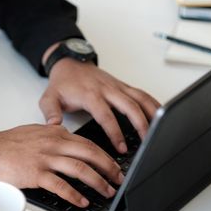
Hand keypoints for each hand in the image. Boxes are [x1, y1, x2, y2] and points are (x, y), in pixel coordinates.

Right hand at [0, 125, 123, 206]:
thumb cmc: (7, 144)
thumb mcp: (35, 132)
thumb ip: (53, 136)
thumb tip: (68, 142)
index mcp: (56, 133)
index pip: (88, 143)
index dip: (105, 156)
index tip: (114, 166)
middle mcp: (53, 143)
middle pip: (90, 154)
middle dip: (108, 167)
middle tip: (119, 179)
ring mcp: (45, 158)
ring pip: (80, 168)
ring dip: (97, 181)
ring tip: (107, 192)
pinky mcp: (35, 173)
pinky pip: (60, 185)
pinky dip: (74, 194)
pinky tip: (82, 201)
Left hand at [39, 58, 160, 153]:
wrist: (70, 64)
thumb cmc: (62, 83)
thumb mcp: (49, 98)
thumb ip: (50, 112)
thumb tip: (54, 126)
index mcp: (90, 95)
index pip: (106, 116)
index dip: (115, 132)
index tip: (121, 147)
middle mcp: (107, 89)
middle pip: (130, 106)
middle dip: (140, 124)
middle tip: (146, 141)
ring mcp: (117, 87)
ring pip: (140, 98)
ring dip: (152, 113)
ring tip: (159, 130)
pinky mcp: (123, 86)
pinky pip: (142, 94)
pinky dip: (153, 103)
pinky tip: (161, 114)